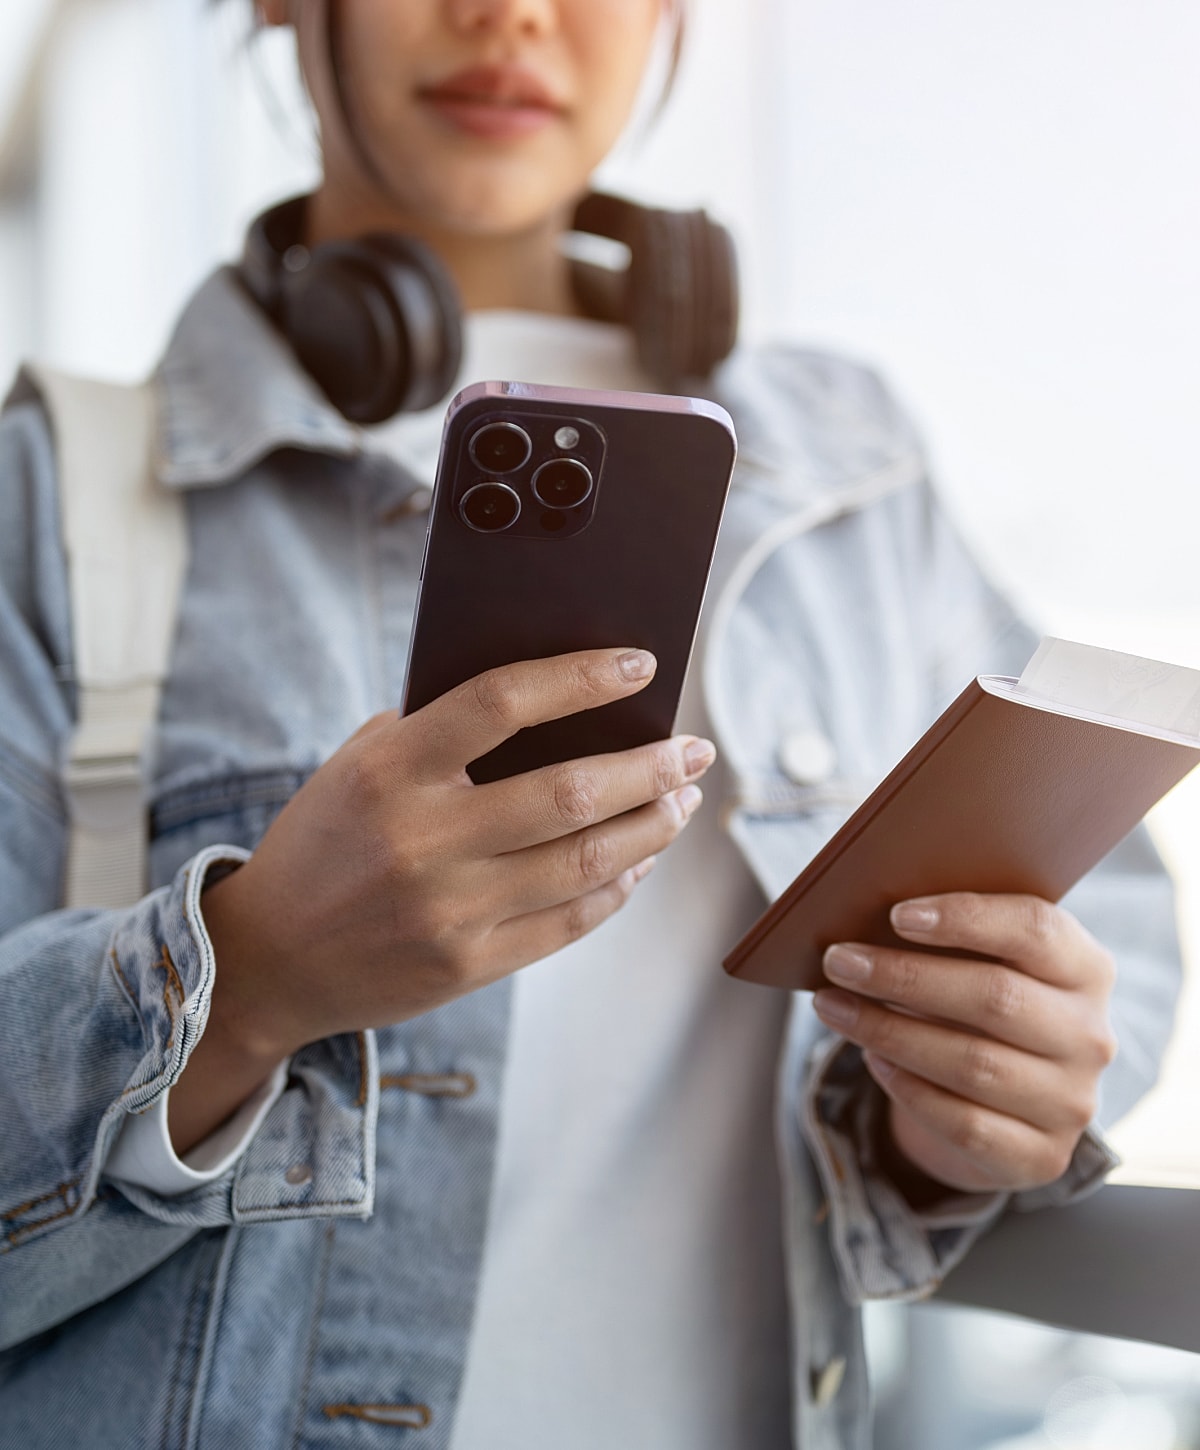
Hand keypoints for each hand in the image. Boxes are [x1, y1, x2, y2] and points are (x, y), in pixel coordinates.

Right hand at [173, 647, 712, 1151]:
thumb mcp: (356, 769)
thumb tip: (554, 706)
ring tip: (682, 801)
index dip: (581, 677)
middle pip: (571, 791)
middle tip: (694, 749)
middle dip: (652, 766)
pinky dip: (619, 886)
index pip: (502, 701)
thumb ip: (436, 734)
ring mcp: (450, 909)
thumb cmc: (323, 844)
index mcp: (389, 770)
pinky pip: (570, 920)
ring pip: (586, 861)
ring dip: (652, 826)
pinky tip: (640, 860)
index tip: (641, 666)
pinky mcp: (468, 964)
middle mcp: (423, 839)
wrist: (267, 961)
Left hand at [813, 893, 1117, 1195]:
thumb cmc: (979, 1004)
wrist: (1009, 1101)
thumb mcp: (981, 962)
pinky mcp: (1042, 1158)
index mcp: (1086, 968)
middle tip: (839, 961)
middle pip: (996, 997)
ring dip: (889, 1031)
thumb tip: (864, 922)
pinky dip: (909, 1088)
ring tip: (832, 1005)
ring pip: (974, 1063)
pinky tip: (872, 1059)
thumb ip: (948, 938)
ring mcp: (1071, 1102)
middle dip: (905, 977)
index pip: (1036, 929)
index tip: (897, 914)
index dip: (967, 918)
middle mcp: (1090, 1036)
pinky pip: (965, 1122)